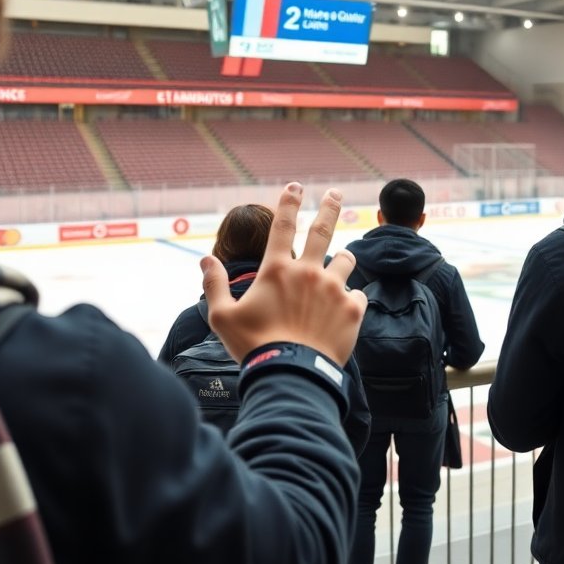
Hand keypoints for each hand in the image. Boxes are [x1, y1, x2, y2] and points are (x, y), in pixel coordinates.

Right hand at [202, 183, 365, 364]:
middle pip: (323, 229)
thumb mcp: (222, 317)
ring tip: (343, 261)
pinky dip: (351, 298)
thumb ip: (214, 285)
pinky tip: (344, 308)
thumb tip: (205, 260)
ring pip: (347, 260)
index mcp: (277, 270)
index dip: (288, 202)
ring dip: (343, 259)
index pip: (282, 225)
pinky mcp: (353, 309)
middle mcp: (309, 272)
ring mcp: (334, 289)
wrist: (292, 376)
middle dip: (329, 206)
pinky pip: (358, 294)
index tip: (295, 186)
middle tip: (336, 193)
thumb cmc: (254, 347)